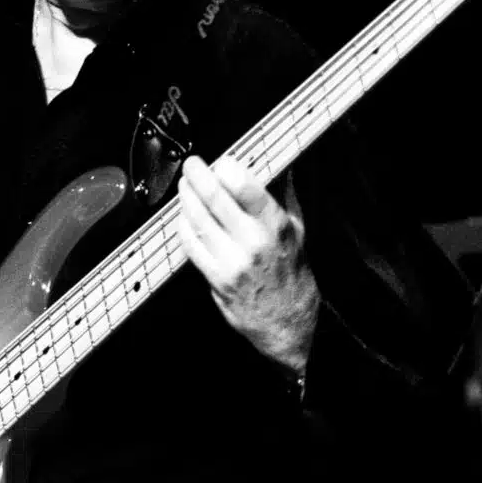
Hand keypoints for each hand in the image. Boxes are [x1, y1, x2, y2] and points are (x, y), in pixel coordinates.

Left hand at [176, 155, 319, 373]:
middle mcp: (253, 242)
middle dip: (199, 177)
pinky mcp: (216, 278)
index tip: (221, 161)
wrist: (288, 321)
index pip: (247, 188)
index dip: (228, 170)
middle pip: (216, 200)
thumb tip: (278, 166)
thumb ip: (285, 195)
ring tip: (184, 186)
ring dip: (187, 198)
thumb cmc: (292, 270)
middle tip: (192, 165)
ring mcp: (232, 262)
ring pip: (199, 220)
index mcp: (276, 225)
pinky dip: (184, 226)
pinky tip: (184, 215)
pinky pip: (192, 246)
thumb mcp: (297, 229)